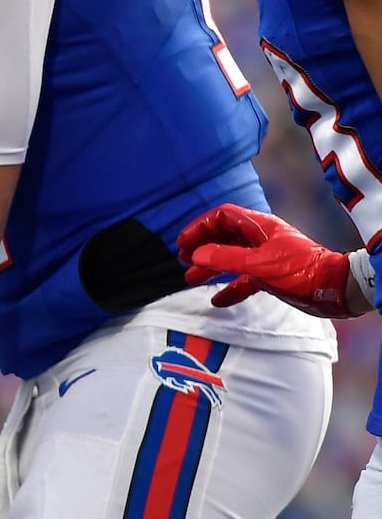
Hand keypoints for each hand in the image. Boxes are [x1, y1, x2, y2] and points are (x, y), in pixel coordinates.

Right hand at [178, 203, 361, 318]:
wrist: (336, 289)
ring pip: (231, 258)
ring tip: (191, 279)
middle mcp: (260, 238)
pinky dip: (230, 287)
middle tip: (183, 259)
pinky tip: (218, 301)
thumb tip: (196, 255)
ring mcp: (266, 257)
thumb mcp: (259, 264)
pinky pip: (245, 278)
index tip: (183, 243)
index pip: (222, 218)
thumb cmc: (300, 272)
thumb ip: (226, 258)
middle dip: (202, 247)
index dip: (199, 227)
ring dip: (211, 267)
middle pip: (224, 236)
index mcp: (258, 227)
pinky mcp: (273, 275)